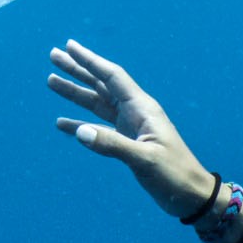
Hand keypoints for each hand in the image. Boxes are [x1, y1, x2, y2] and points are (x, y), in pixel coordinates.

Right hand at [48, 40, 214, 219]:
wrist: (191, 196)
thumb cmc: (175, 175)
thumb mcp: (145, 160)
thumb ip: (113, 145)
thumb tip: (80, 133)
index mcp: (142, 109)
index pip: (112, 77)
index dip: (90, 60)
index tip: (70, 46)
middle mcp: (135, 113)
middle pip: (101, 84)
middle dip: (77, 70)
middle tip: (53, 55)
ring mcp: (131, 128)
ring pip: (97, 104)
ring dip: (75, 93)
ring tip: (51, 81)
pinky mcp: (128, 144)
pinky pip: (99, 128)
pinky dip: (80, 125)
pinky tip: (63, 123)